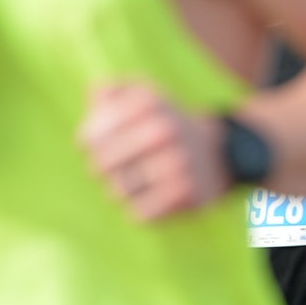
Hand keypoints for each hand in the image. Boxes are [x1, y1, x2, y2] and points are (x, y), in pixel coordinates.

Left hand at [78, 84, 229, 220]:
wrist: (217, 154)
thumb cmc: (163, 126)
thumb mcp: (140, 98)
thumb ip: (110, 91)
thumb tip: (96, 94)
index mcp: (147, 104)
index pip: (90, 138)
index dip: (89, 145)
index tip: (98, 145)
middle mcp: (165, 130)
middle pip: (102, 166)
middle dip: (103, 171)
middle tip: (114, 169)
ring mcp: (178, 162)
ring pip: (120, 191)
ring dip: (123, 191)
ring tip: (136, 182)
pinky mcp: (188, 193)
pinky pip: (141, 213)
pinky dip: (142, 210)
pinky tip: (152, 199)